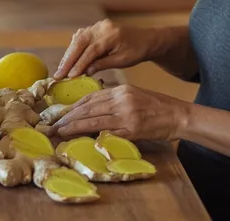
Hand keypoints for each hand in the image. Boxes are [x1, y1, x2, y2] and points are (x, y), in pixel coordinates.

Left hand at [50, 84, 188, 141]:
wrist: (178, 115)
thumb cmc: (156, 107)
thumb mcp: (133, 96)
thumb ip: (114, 100)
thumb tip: (93, 107)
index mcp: (120, 90)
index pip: (90, 97)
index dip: (73, 107)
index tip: (59, 114)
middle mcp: (121, 99)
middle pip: (88, 108)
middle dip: (67, 117)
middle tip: (51, 126)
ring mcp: (126, 115)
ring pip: (93, 120)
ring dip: (73, 127)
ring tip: (59, 133)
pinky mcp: (132, 130)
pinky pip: (107, 133)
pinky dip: (92, 137)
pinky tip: (80, 141)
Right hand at [54, 19, 155, 79]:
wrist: (146, 39)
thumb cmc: (137, 51)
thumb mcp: (123, 61)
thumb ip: (103, 64)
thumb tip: (85, 72)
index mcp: (112, 35)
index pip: (91, 50)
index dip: (79, 64)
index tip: (69, 77)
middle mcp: (103, 27)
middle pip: (80, 42)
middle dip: (68, 60)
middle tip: (58, 75)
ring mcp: (98, 25)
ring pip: (78, 39)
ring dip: (69, 55)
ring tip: (61, 70)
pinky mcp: (96, 27)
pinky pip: (81, 37)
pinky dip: (74, 48)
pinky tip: (68, 59)